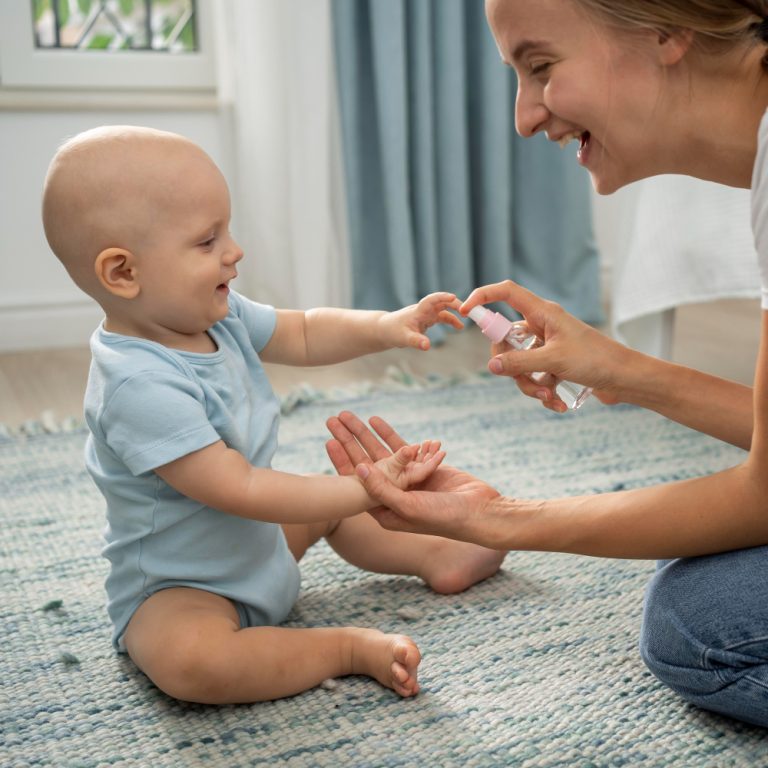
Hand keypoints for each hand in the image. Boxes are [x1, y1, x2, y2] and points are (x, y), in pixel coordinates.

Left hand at [326, 411, 499, 539]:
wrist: (479, 512)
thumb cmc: (443, 517)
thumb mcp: (408, 506)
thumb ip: (382, 490)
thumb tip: (359, 470)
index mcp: (384, 510)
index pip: (356, 483)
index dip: (342, 462)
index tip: (329, 442)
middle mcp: (393, 496)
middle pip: (366, 463)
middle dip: (350, 441)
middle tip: (333, 420)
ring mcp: (408, 482)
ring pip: (382, 453)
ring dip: (367, 434)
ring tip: (350, 415)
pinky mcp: (423, 470)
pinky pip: (403, 449)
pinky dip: (392, 435)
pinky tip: (377, 420)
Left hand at [379, 292, 463, 350]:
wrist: (385, 330)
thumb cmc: (392, 332)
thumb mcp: (404, 338)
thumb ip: (416, 341)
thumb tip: (427, 346)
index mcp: (418, 311)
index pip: (431, 300)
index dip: (442, 297)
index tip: (454, 297)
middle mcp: (424, 310)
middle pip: (442, 302)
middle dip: (455, 304)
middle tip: (467, 311)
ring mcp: (426, 314)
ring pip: (444, 310)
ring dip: (455, 313)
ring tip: (466, 320)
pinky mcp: (427, 320)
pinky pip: (442, 317)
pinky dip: (451, 321)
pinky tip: (459, 327)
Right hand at [461, 280, 624, 409]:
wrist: (626, 379)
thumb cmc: (596, 360)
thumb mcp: (553, 361)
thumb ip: (518, 362)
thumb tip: (490, 366)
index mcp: (543, 313)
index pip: (506, 293)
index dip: (484, 297)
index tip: (465, 311)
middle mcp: (543, 327)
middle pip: (506, 341)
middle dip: (512, 367)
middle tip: (526, 381)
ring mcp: (547, 346)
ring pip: (519, 364)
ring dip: (529, 385)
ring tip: (548, 396)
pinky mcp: (554, 364)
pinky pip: (534, 377)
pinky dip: (542, 392)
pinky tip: (558, 402)